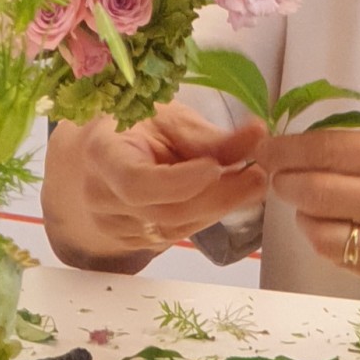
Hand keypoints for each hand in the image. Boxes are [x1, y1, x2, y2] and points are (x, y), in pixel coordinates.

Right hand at [43, 103, 267, 270]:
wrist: (104, 153)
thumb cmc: (135, 126)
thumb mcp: (167, 117)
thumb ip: (207, 135)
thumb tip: (257, 135)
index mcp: (102, 155)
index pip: (136, 183)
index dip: (179, 183)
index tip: (217, 167)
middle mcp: (102, 197)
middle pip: (164, 213)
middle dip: (217, 197)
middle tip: (256, 176)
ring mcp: (115, 226)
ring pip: (175, 230)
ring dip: (218, 209)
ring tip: (248, 183)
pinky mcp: (133, 242)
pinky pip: (175, 236)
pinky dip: (205, 217)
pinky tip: (224, 197)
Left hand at [260, 127, 359, 292]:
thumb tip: (307, 146)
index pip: (326, 150)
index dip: (286, 150)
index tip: (268, 150)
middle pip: (314, 192)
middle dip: (285, 183)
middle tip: (278, 178)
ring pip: (323, 233)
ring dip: (305, 218)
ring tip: (309, 207)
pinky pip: (346, 262)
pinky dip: (331, 244)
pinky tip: (337, 230)